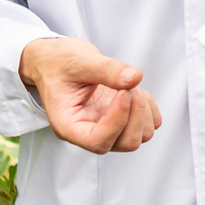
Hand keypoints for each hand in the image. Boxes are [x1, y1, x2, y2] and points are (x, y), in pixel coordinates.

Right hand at [19, 36, 161, 154]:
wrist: (55, 62)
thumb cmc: (59, 64)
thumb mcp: (78, 61)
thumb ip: (106, 69)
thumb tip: (135, 77)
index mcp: (69, 126)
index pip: (99, 141)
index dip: (118, 120)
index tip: (124, 91)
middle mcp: (89, 132)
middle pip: (126, 143)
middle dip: (135, 114)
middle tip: (127, 86)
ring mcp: (108, 128)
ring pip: (141, 136)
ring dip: (143, 110)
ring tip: (129, 86)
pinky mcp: (121, 119)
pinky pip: (148, 123)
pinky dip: (149, 107)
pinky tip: (134, 89)